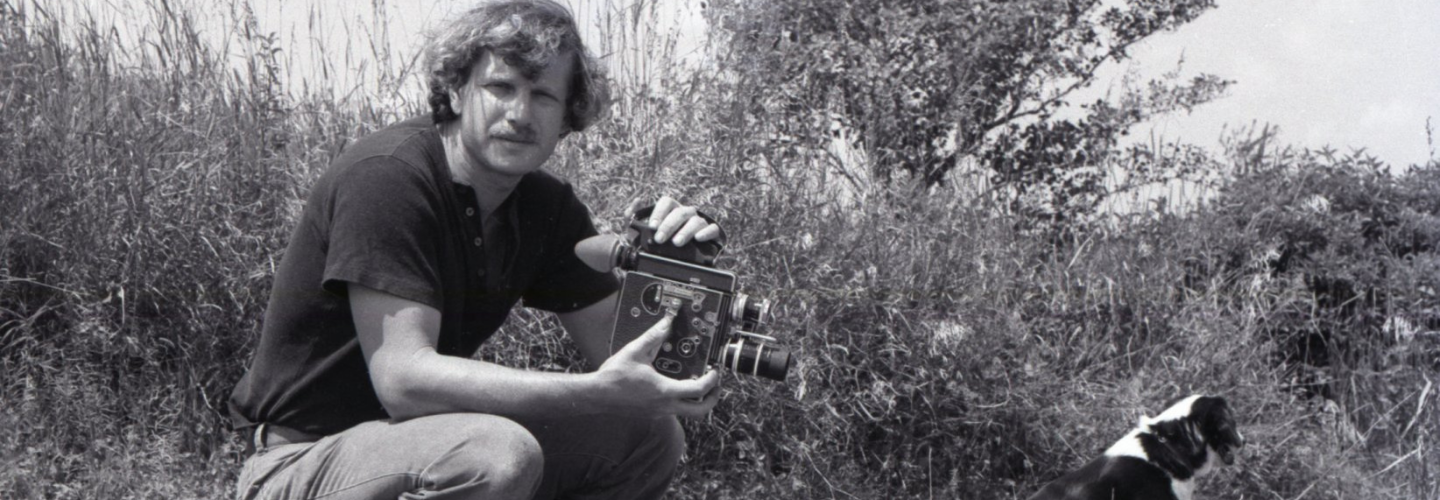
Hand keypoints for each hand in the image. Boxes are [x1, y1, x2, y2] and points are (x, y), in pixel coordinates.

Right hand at [593, 315, 721, 417]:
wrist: (596, 395)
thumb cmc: (613, 377)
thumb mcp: (635, 351)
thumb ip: (653, 337)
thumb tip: (666, 324)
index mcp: (664, 391)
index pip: (698, 391)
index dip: (711, 381)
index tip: (714, 372)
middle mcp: (664, 406)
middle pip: (699, 411)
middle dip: (712, 399)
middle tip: (715, 386)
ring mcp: (658, 413)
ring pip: (687, 412)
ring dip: (696, 401)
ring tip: (697, 384)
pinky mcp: (651, 414)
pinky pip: (673, 410)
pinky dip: (681, 401)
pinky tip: (674, 386)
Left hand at [636, 195, 721, 245]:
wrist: (679, 260)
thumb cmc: (660, 242)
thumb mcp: (641, 232)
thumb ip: (632, 218)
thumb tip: (634, 203)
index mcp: (671, 210)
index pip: (667, 202)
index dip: (659, 212)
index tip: (652, 226)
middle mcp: (686, 214)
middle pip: (680, 212)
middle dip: (669, 225)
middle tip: (660, 239)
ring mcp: (699, 223)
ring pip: (696, 221)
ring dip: (685, 231)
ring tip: (677, 242)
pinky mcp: (710, 233)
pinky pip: (712, 229)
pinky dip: (706, 233)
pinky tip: (698, 238)